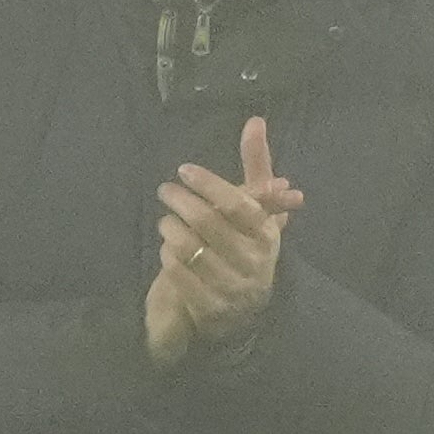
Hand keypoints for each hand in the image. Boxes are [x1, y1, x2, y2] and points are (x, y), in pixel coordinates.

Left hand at [145, 119, 300, 361]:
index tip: (184, 170)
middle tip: (165, 190)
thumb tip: (256, 121)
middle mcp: (255, 263)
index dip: (210, 184)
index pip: (238, 204)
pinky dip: (168, 257)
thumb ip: (255, 166)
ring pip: (190, 248)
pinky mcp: (211, 309)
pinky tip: (167, 249)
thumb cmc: (244, 248)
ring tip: (165, 220)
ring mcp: (233, 288)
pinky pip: (179, 276)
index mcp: (267, 235)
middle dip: (181, 202)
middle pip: (209, 224)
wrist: (237, 312)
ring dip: (170, 229)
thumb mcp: (253, 210)